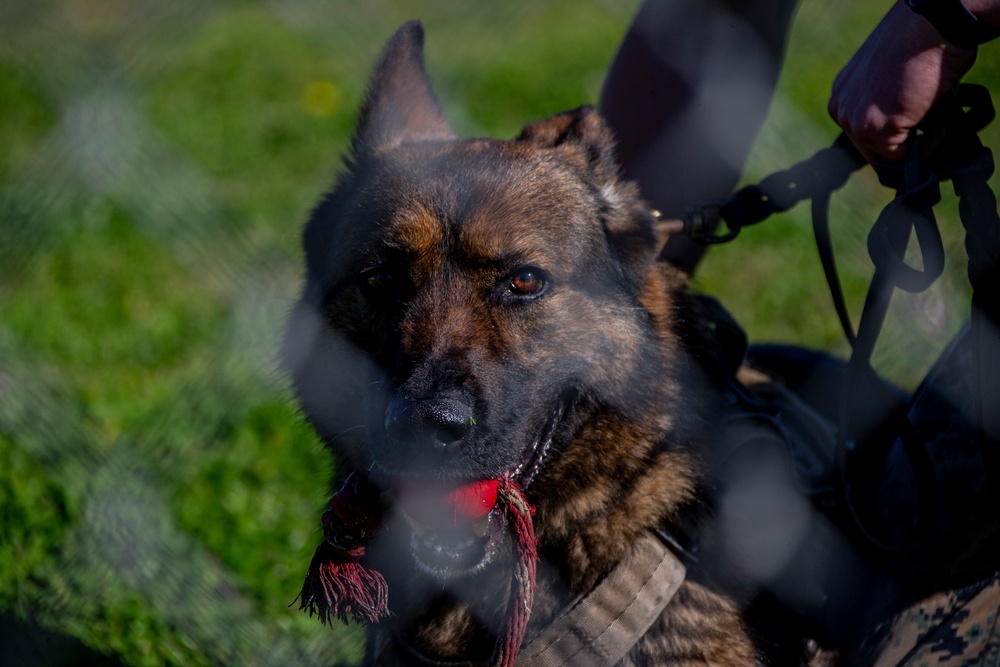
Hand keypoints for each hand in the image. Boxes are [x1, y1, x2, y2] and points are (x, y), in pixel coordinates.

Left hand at [828, 1, 977, 161]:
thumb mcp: (893, 82)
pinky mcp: (873, 127)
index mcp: (843, 95)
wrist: (934, 25)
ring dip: (919, 141)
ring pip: (890, 155)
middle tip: (932, 126)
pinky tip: (936, 113)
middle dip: (905, 147)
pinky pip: (905, 156)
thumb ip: (890, 109)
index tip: (917, 136)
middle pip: (873, 152)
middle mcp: (841, 108)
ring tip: (935, 111)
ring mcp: (854, 119)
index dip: (894, 143)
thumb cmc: (922, 47)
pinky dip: (929, 142)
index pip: (864, 138)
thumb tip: (909, 143)